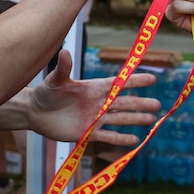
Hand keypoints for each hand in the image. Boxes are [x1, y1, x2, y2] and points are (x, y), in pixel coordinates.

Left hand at [28, 49, 160, 144]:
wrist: (36, 113)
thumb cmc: (46, 92)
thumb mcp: (55, 80)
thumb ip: (63, 69)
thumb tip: (63, 52)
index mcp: (94, 88)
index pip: (118, 84)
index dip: (134, 82)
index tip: (152, 79)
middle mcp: (98, 103)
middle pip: (123, 103)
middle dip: (140, 104)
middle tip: (158, 105)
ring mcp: (94, 119)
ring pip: (119, 119)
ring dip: (135, 120)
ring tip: (152, 120)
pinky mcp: (88, 133)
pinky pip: (107, 137)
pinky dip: (120, 139)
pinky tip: (135, 141)